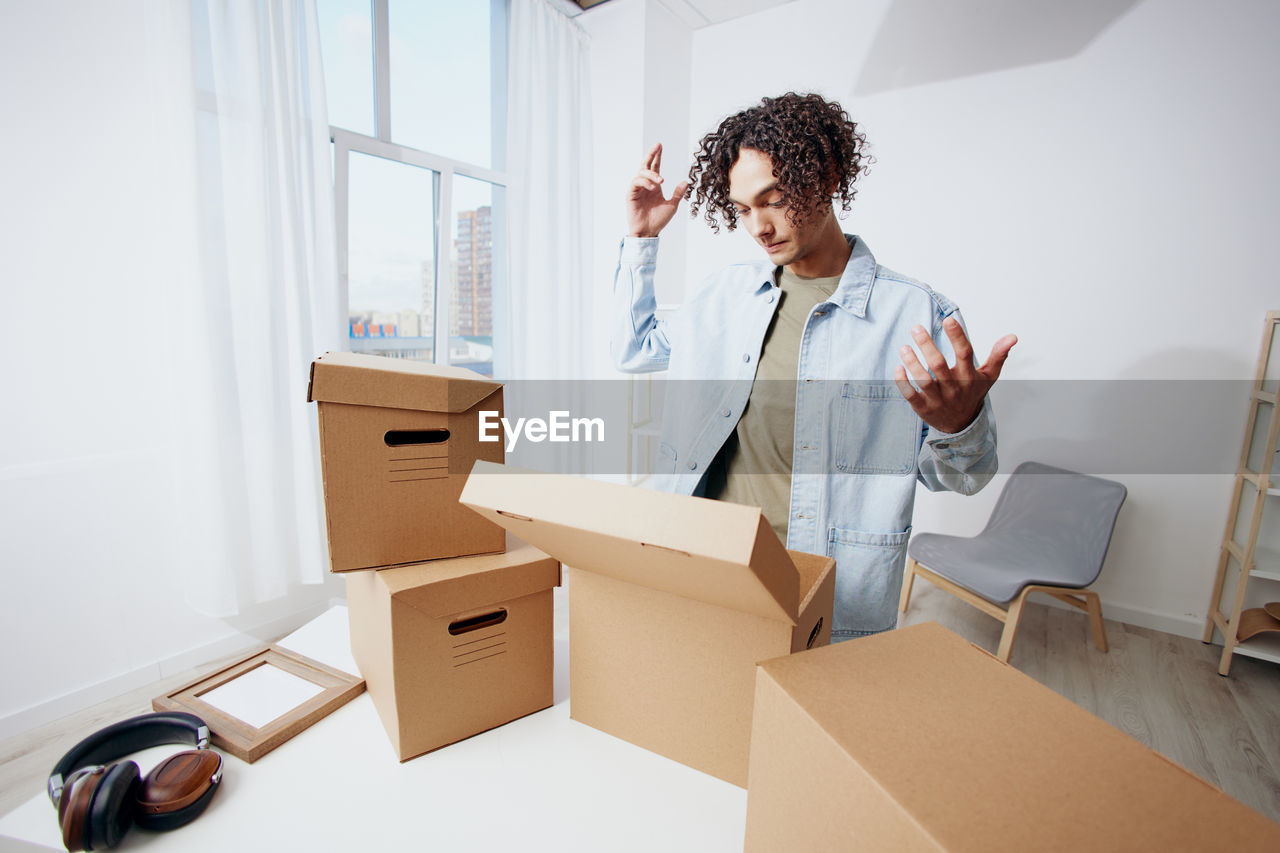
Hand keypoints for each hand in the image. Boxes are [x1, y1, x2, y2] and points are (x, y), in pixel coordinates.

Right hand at [626, 143, 688, 238]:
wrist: (649, 232)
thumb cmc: (658, 220)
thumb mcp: (672, 205)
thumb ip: (678, 193)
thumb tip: (686, 181)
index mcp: (654, 186)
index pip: (655, 167)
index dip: (657, 157)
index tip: (660, 146)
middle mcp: (645, 185)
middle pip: (646, 165)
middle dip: (651, 155)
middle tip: (657, 146)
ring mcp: (637, 189)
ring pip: (641, 173)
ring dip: (652, 175)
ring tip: (661, 181)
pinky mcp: (631, 194)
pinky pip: (636, 183)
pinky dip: (645, 182)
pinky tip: (653, 187)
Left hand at [894, 317, 1016, 434]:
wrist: (961, 425)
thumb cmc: (972, 393)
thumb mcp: (988, 376)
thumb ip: (998, 355)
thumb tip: (1013, 337)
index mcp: (969, 376)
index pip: (964, 353)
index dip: (957, 336)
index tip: (948, 319)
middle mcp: (953, 387)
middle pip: (939, 365)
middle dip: (927, 345)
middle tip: (916, 328)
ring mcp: (938, 398)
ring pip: (923, 380)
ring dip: (912, 363)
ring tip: (904, 347)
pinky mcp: (923, 408)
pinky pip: (911, 395)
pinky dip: (903, 382)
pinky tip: (899, 367)